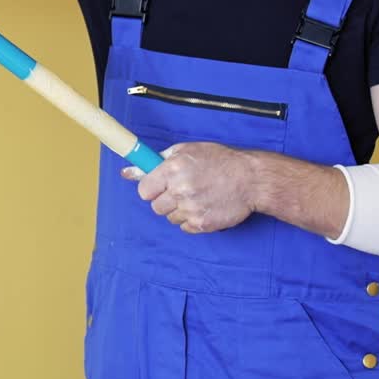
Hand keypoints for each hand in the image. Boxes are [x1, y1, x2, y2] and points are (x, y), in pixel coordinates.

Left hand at [121, 142, 256, 233]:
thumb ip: (155, 161)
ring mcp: (191, 209)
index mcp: (172, 169)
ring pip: (170, 218)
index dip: (151, 189)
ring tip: (198, 196)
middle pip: (155, 207)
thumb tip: (127, 173)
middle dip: (166, 200)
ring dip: (179, 210)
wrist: (251, 179)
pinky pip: (184, 227)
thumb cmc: (220, 161)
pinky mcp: (202, 224)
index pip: (143, 191)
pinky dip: (192, 220)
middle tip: (183, 190)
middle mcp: (179, 190)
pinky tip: (205, 206)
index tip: (160, 186)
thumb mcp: (187, 151)